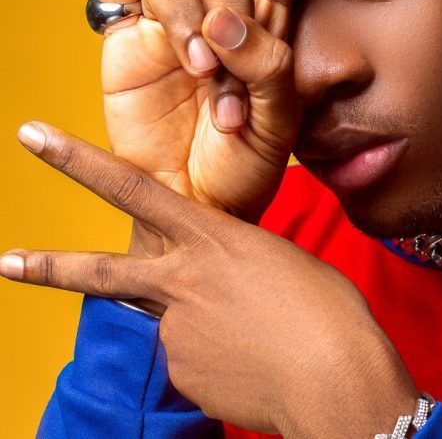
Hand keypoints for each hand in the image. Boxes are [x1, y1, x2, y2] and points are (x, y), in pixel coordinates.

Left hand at [2, 123, 417, 437]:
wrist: (335, 378)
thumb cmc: (323, 306)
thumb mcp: (277, 259)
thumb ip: (232, 264)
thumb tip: (210, 294)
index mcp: (210, 237)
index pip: (131, 187)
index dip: (77, 160)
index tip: (35, 136)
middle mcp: (180, 281)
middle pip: (100, 272)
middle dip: (47, 266)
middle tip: (4, 262)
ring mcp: (175, 332)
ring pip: (174, 319)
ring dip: (209, 325)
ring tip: (261, 335)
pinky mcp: (183, 375)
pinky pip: (193, 358)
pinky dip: (220, 357)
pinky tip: (255, 360)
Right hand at [85, 0, 322, 223]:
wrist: (195, 203)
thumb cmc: (246, 164)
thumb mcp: (277, 120)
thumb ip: (262, 65)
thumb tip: (221, 20)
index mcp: (269, 24)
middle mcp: (222, 9)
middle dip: (224, 22)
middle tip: (225, 87)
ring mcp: (173, 17)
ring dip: (182, 20)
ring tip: (195, 77)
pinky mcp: (129, 35)